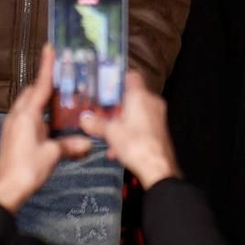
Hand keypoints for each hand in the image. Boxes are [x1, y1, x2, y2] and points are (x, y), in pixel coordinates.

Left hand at [0, 46, 90, 211]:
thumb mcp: (53, 155)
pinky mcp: (12, 137)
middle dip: (45, 84)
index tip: (50, 48)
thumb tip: (89, 143)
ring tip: (59, 100)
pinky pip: (25, 116)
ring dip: (41, 100)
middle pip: (31, 92)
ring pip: (27, 105)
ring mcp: (12, 126)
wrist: (7, 190)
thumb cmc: (28, 169)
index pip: (40, 85)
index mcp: (27, 115)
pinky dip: (37, 113)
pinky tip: (49, 123)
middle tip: (63, 80)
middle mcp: (17, 116)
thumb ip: (71, 145)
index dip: (47, 66)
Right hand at [80, 72, 179, 187]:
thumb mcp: (110, 133)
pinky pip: (141, 126)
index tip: (105, 88)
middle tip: (102, 115)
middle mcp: (152, 102)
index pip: (131, 76)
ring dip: (121, 124)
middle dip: (116, 108)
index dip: (118, 80)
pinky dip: (129, 134)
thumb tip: (85, 119)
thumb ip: (96, 123)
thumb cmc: (136, 145)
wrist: (157, 168)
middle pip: (131, 97)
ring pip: (135, 114)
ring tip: (107, 137)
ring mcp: (158, 116)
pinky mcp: (159, 130)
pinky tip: (117, 150)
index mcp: (140, 96)